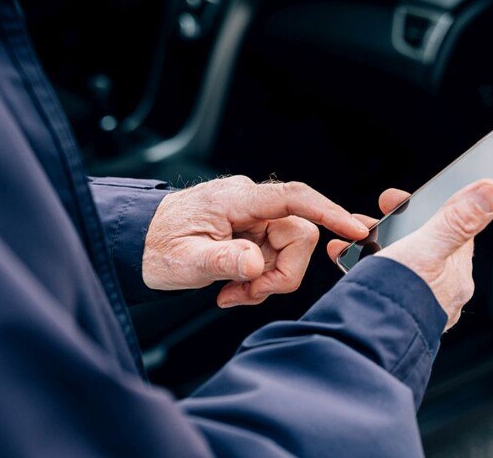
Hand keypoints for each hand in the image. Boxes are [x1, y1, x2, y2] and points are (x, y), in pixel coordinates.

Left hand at [144, 176, 368, 306]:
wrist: (137, 243)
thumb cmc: (155, 246)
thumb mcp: (183, 262)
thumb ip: (222, 261)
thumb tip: (257, 263)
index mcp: (236, 199)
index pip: (293, 198)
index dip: (328, 211)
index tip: (355, 228)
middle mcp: (251, 203)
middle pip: (299, 234)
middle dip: (281, 273)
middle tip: (247, 294)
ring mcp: (255, 217)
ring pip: (290, 251)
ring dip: (267, 281)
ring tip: (232, 294)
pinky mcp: (255, 232)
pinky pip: (276, 257)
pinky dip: (260, 279)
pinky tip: (233, 288)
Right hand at [327, 179, 492, 330]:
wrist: (364, 345)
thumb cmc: (399, 298)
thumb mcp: (428, 247)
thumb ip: (459, 218)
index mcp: (456, 274)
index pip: (453, 229)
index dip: (429, 206)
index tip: (400, 199)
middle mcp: (441, 292)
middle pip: (422, 244)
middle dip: (394, 227)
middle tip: (369, 222)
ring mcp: (415, 304)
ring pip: (397, 263)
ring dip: (374, 247)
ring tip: (352, 242)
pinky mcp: (390, 314)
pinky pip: (378, 283)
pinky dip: (361, 269)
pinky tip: (347, 264)